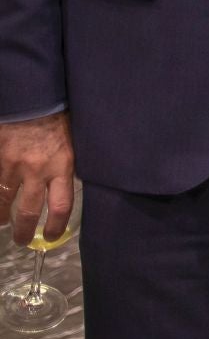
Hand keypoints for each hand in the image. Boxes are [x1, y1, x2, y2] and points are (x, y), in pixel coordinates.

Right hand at [0, 112, 74, 246]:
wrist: (33, 97)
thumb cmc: (58, 116)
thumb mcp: (72, 142)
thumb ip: (66, 164)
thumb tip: (66, 183)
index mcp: (62, 166)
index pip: (60, 206)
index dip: (55, 227)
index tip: (51, 237)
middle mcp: (37, 171)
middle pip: (29, 211)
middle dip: (25, 231)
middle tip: (23, 241)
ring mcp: (13, 166)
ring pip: (4, 200)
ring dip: (2, 217)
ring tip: (3, 225)